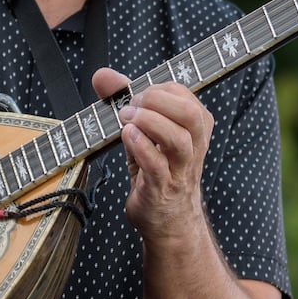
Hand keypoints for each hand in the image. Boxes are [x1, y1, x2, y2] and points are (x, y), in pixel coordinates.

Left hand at [92, 66, 213, 241]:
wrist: (169, 223)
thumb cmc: (157, 172)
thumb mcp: (144, 134)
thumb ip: (126, 102)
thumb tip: (102, 75)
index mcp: (195, 131)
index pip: (187, 97)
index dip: (160, 89)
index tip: (137, 95)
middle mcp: (193, 149)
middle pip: (191, 115)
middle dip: (158, 101)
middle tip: (133, 106)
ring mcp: (179, 171)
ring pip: (179, 140)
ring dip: (148, 123)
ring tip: (126, 119)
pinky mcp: (161, 191)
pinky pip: (157, 167)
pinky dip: (141, 147)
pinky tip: (127, 136)